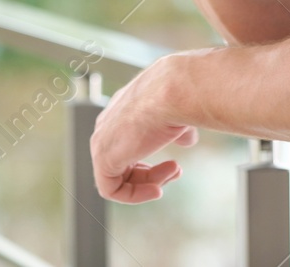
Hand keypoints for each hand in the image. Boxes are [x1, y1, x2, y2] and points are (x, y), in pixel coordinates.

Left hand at [89, 55, 198, 202]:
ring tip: (173, 172)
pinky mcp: (102, 157)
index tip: (175, 166)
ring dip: (149, 183)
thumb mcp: (178, 117)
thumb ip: (176, 130)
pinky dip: (134, 195)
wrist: (172, 94)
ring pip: (119, 177)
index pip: (129, 147)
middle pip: (123, 164)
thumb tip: (187, 139)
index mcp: (121, 114)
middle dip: (151, 175)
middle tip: (176, 170)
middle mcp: (107, 126)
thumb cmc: (177, 100)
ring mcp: (102, 141)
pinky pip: (111, 189)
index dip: (150, 164)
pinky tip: (156, 189)